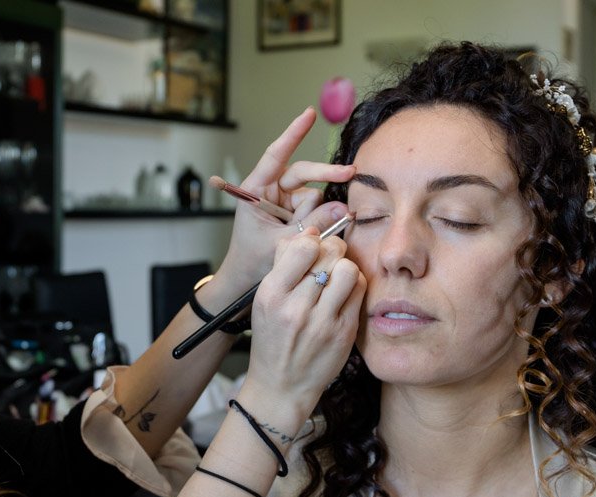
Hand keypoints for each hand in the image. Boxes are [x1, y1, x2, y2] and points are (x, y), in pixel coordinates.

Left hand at [217, 107, 355, 290]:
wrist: (244, 282)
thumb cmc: (252, 261)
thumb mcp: (282, 244)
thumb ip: (311, 225)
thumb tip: (342, 207)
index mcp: (255, 190)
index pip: (276, 156)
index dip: (293, 135)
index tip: (309, 115)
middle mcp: (270, 190)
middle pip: (303, 173)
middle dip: (325, 174)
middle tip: (350, 174)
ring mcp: (285, 201)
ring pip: (314, 195)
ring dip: (318, 213)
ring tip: (306, 235)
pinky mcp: (296, 213)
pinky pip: (316, 209)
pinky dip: (320, 220)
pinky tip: (316, 233)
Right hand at [237, 229, 365, 430]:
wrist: (281, 385)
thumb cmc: (273, 340)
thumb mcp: (265, 301)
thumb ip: (283, 265)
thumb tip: (309, 234)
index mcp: (271, 295)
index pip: (301, 246)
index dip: (312, 241)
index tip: (312, 248)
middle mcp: (295, 308)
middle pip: (328, 254)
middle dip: (332, 250)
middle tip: (329, 259)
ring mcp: (321, 322)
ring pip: (347, 269)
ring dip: (345, 267)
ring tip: (337, 277)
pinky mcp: (343, 332)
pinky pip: (359, 290)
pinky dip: (355, 285)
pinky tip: (345, 293)